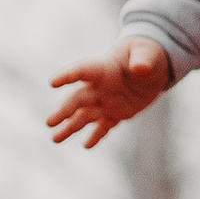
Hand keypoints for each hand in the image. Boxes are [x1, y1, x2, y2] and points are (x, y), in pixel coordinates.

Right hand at [47, 35, 171, 149]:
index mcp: (104, 68)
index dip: (68, 76)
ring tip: (55, 140)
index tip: (52, 82)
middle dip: (64, 111)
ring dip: (70, 127)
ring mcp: (106, 101)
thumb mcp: (148, 52)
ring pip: (85, 116)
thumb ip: (143, 60)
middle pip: (78, 99)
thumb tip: (140, 68)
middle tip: (49, 122)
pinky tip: (87, 146)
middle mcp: (100, 87)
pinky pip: (104, 126)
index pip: (83, 71)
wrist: (151, 65)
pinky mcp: (116, 113)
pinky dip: (96, 136)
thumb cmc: (147, 52)